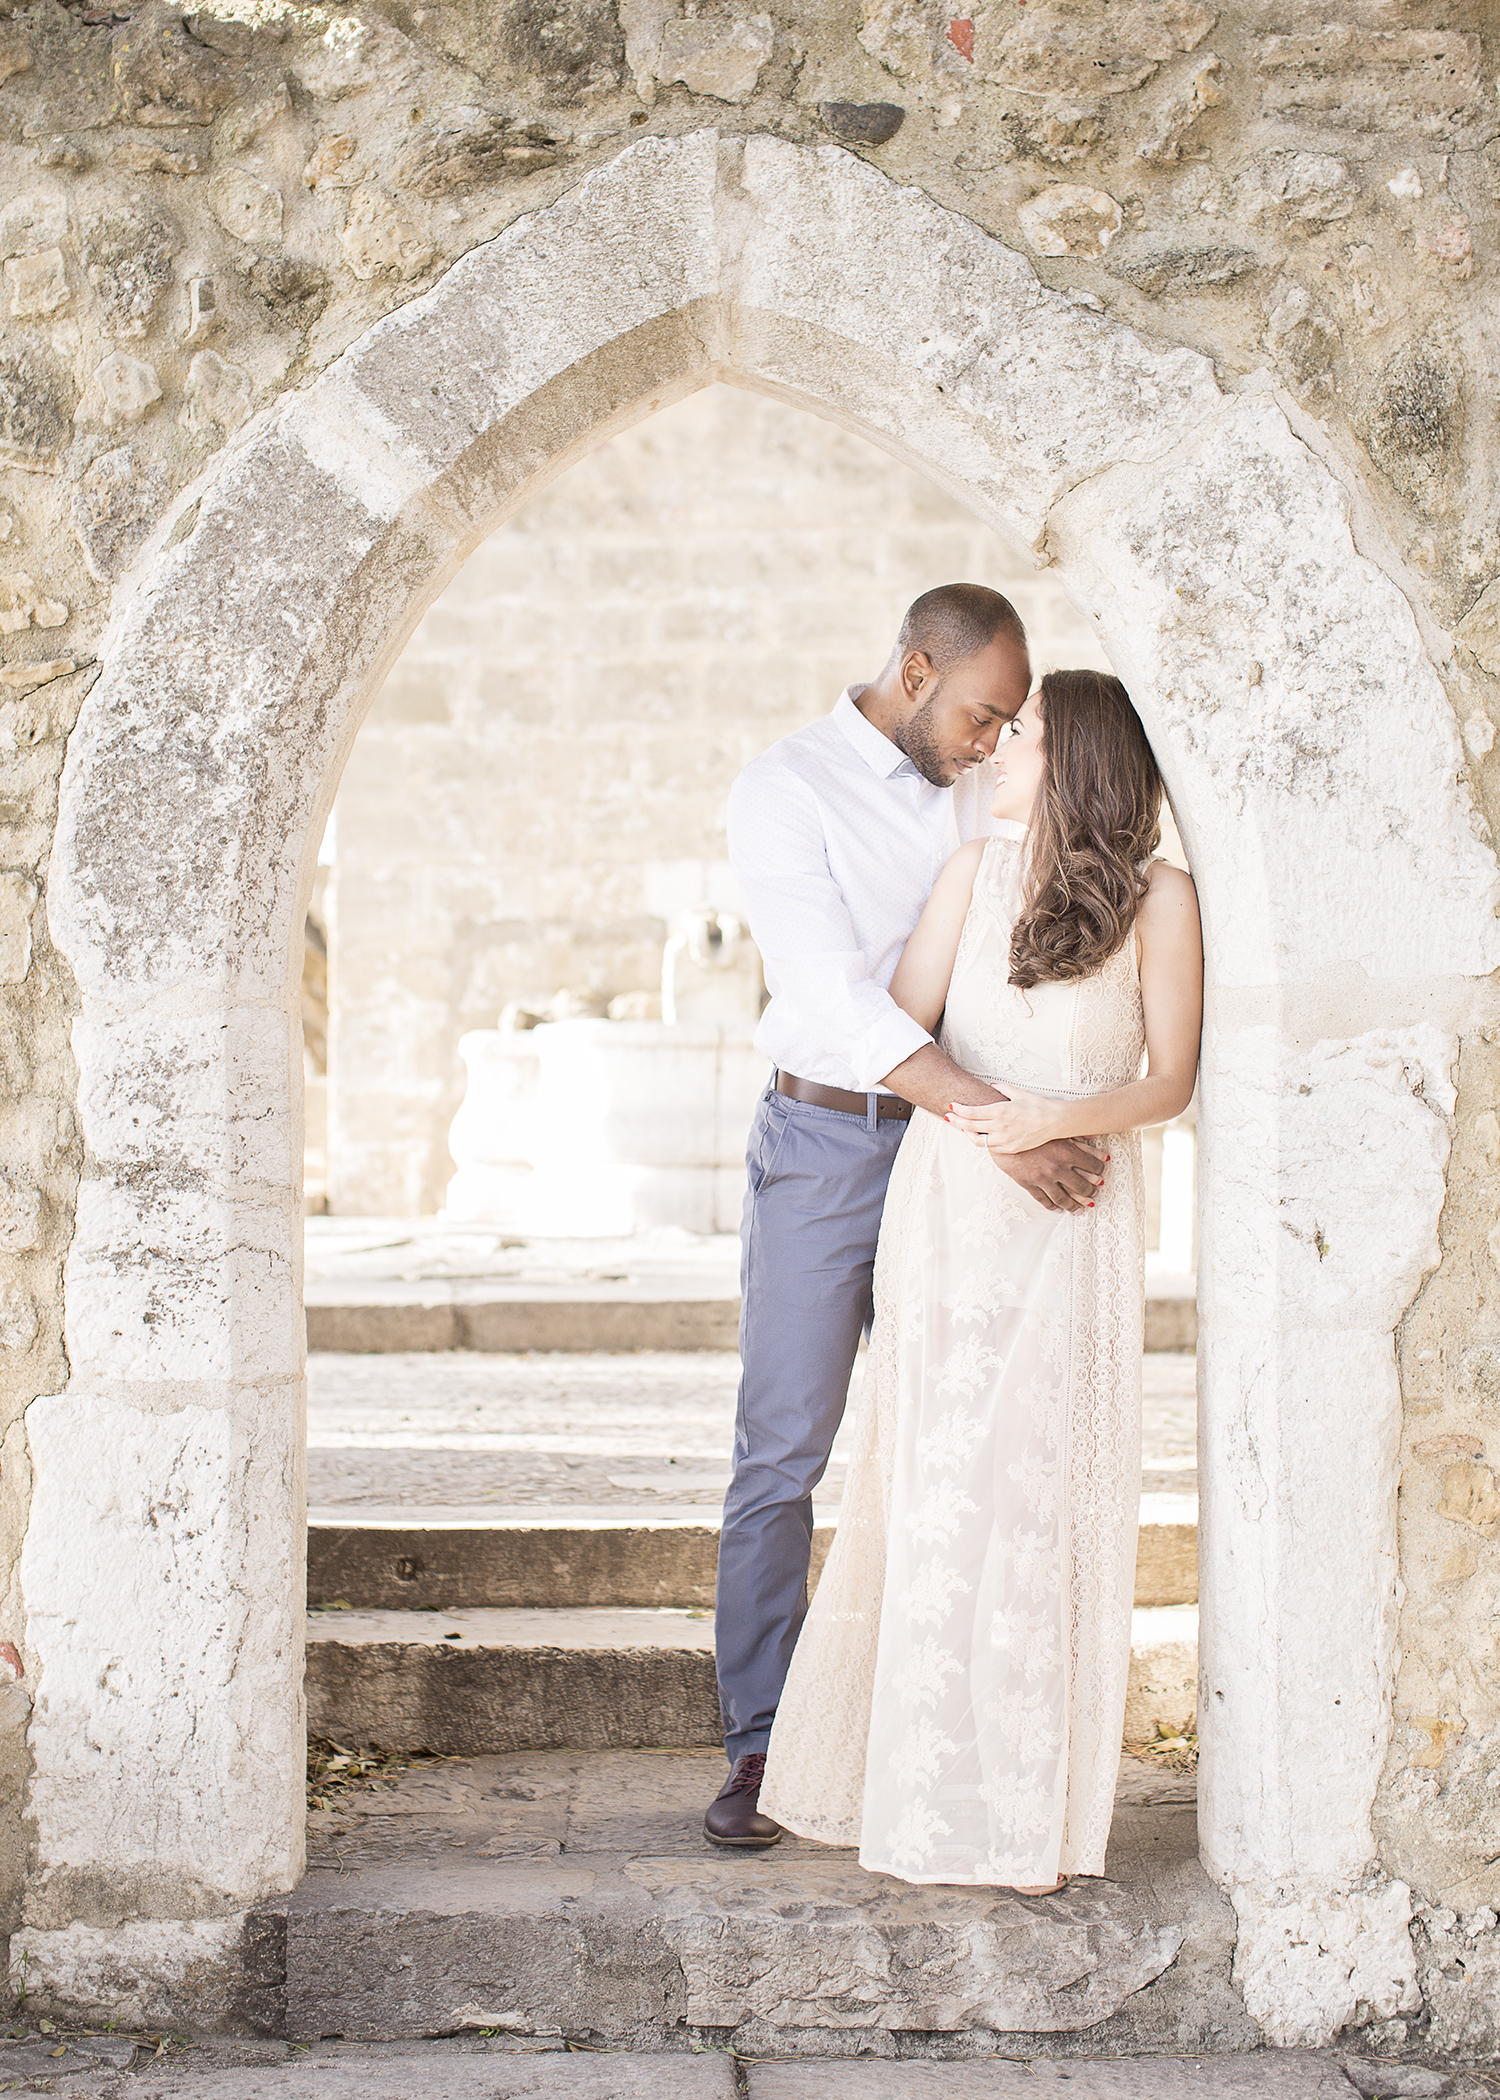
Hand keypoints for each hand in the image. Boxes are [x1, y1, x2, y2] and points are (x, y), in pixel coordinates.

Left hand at [945, 1089, 1059, 1154]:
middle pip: (969, 1126)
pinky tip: (979, 1135)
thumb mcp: (1018, 1093)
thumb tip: (991, 1085)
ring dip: (967, 1134)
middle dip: (956, 1121)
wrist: (1054, 1122)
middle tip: (948, 1117)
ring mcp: (1004, 1140)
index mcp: (1000, 1111)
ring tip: (962, 1128)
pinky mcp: (1010, 1148)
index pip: (971, 1112)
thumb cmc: (1037, 1105)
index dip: (958, 1110)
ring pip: (977, 1141)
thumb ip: (1002, 1089)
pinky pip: (990, 1147)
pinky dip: (982, 1141)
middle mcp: (1000, 1127)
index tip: (951, 1105)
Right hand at [948, 1127, 1107, 1214]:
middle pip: (1081, 1185)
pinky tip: (1058, 1209)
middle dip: (1090, 1191)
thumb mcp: (1055, 1128)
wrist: (1001, 1132)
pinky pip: (1043, 1199)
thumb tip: (1096, 1137)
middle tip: (1094, 1194)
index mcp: (1066, 1151)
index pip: (1092, 1165)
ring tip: (1080, 1209)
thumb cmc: (1028, 1127)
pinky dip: (1052, 1206)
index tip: (1102, 1174)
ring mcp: (1042, 1178)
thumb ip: (1077, 1135)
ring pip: (1063, 1197)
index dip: (1099, 1171)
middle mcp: (1056, 1167)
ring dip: (1074, 1204)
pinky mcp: (1028, 1183)